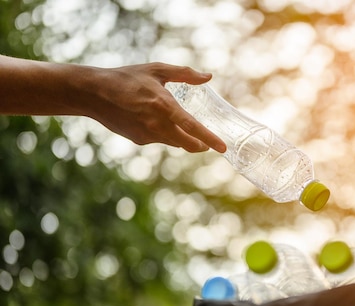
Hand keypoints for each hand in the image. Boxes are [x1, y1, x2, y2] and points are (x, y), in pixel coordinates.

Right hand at [84, 63, 226, 152]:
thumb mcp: (157, 70)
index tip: (222, 148)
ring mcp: (147, 135)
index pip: (193, 127)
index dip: (209, 139)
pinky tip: (152, 121)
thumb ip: (185, 74)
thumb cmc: (127, 78)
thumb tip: (208, 76)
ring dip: (181, 138)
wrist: (93, 93)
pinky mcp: (139, 140)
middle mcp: (157, 124)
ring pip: (174, 142)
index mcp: (164, 106)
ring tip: (180, 125)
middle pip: (187, 144)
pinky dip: (163, 133)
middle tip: (207, 143)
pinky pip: (159, 139)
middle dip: (200, 145)